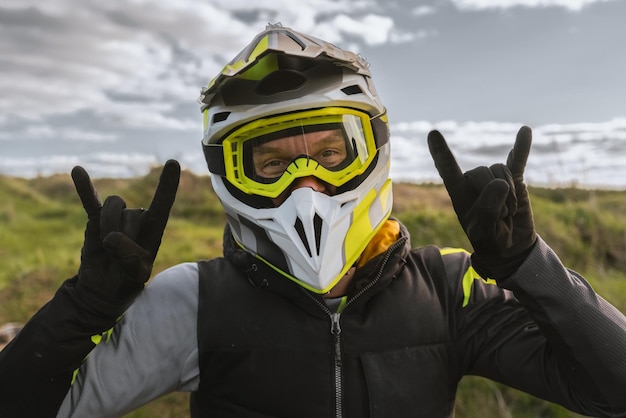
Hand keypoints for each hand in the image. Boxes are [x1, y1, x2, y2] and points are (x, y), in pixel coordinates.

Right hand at [71, 160, 179, 315]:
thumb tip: (111, 238)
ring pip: (112, 208)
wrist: (102, 287)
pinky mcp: (96, 219)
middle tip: (119, 257)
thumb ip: (130, 258)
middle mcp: (137, 218)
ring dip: (108, 227)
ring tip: (107, 247)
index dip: (167, 185)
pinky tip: (77, 171)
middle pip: (130, 214)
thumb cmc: (127, 280)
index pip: (163, 204)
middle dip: (122, 237)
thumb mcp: (136, 275)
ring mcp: (117, 216)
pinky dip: (84, 187)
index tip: (172, 163)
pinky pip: (90, 200)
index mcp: (154, 229)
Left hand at [427, 126, 536, 280]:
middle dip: (495, 196)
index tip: (433, 133)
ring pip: (501, 171)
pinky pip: (518, 161)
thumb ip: (487, 212)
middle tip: (500, 217)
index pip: (447, 170)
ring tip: (508, 212)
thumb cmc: (490, 240)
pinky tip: (525, 131)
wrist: (510, 246)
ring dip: (509, 195)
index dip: (441, 152)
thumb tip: (499, 183)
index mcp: (459, 193)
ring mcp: (494, 179)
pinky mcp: (513, 180)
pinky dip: (522, 148)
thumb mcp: (484, 233)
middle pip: (483, 172)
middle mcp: (473, 181)